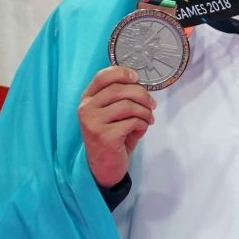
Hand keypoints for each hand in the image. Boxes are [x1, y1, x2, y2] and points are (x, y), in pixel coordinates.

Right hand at [79, 65, 155, 187]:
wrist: (105, 165)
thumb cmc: (112, 137)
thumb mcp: (113, 114)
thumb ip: (121, 98)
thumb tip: (140, 86)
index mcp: (87, 99)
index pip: (102, 76)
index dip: (122, 73)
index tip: (137, 78)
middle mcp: (86, 108)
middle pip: (120, 90)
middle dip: (142, 95)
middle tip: (151, 105)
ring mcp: (93, 122)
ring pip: (128, 105)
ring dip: (144, 112)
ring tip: (147, 120)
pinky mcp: (104, 135)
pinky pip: (132, 122)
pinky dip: (142, 125)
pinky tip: (140, 131)